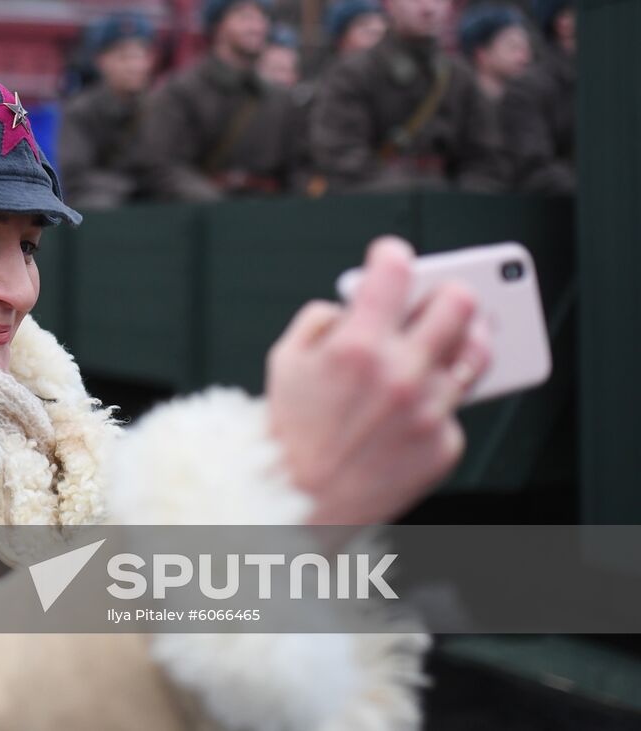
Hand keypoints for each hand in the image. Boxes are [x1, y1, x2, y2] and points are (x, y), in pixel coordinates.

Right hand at [265, 236, 491, 524]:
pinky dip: (437, 401)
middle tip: (435, 295)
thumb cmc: (290, 434)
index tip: (391, 257)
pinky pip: (456, 406)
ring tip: (452, 335)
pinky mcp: (446, 444)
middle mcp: (402, 374)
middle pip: (459, 303)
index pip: (395, 271)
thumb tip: (352, 305)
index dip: (392, 254)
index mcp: (357, 346)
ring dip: (462, 337)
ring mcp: (431, 411)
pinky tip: (416, 405)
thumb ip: (320, 321)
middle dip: (447, 289)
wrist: (301, 505)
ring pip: (477, 352)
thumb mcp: (284, 362)